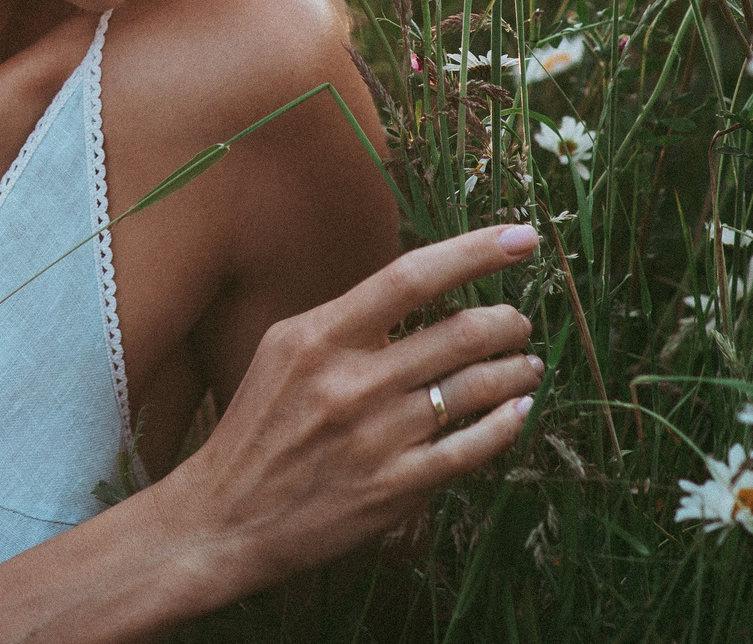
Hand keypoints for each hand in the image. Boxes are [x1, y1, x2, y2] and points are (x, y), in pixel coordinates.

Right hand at [154, 223, 542, 599]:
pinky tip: (518, 412)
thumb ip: (346, 320)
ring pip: (476, 389)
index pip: (410, 277)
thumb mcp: (283, 351)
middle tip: (518, 321)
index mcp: (319, 337)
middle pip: (460, 332)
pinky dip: (506, 424)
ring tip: (526, 365)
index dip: (473, 252)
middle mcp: (351, 382)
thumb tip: (419, 292)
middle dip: (507, 321)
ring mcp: (377, 437)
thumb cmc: (259, 425)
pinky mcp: (396, 488)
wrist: (226, 516)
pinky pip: (473, 449)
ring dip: (516, 371)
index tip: (519, 237)